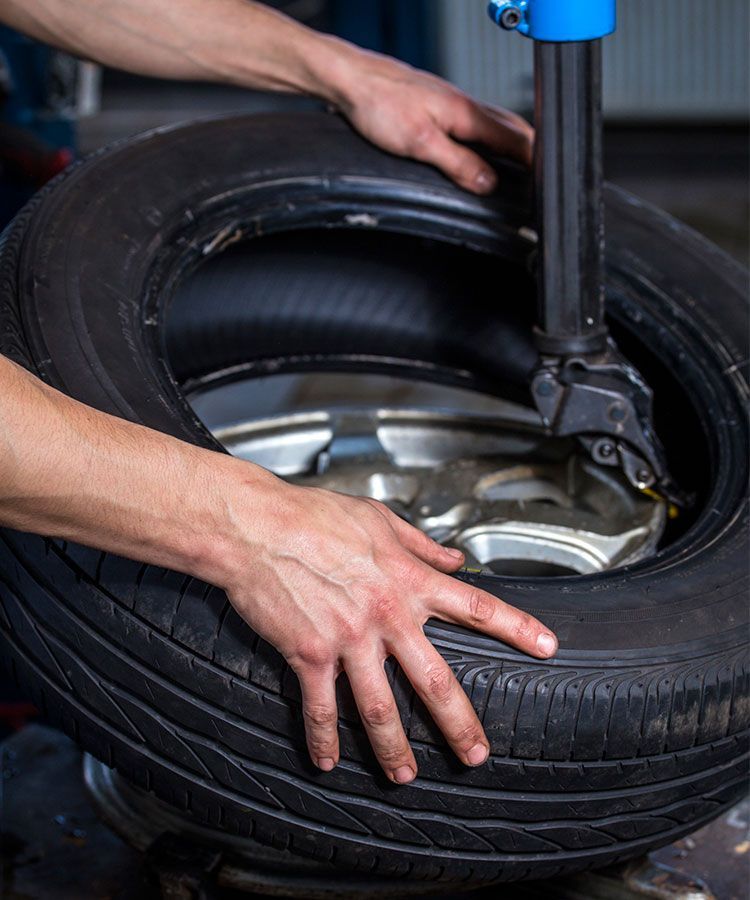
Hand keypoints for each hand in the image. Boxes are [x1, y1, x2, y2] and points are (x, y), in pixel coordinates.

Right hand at [221, 476, 557, 782]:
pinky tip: (327, 760)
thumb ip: (421, 544)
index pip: (475, 606)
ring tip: (405, 775)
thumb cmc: (315, 516)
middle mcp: (386, 615)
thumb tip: (454, 557)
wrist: (258, 528)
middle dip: (459, 724)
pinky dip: (323, 739)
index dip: (517, 627)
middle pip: (435, 680)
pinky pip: (321, 707)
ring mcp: (348, 640)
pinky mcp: (310, 654)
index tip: (546, 647)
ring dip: (394, 749)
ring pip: (380, 708)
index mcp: (408, 580)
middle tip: (476, 754)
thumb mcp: (378, 519)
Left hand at [334, 49, 533, 194]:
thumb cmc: (378, 103)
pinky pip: (477, 124)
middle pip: (515, 130)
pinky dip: (490, 139)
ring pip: (497, 125)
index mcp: (468, 114)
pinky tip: (482, 150)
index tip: (547, 184)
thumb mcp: (420, 143)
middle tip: (541, 179)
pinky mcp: (439, 105)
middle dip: (532, 154)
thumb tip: (488, 183)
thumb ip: (458, 163)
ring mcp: (454, 103)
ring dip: (512, 145)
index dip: (536, 164)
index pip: (518, 141)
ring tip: (521, 169)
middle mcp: (466, 105)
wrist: (350, 80)